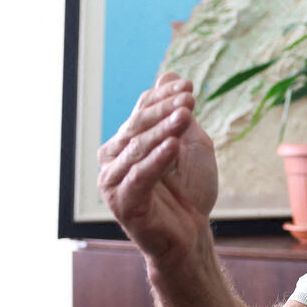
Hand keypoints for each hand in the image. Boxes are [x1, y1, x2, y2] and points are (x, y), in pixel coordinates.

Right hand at [97, 72, 217, 262]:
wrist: (192, 233)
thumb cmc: (190, 190)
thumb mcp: (191, 144)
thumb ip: (179, 113)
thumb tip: (170, 73)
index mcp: (127, 142)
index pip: (142, 111)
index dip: (164, 96)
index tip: (189, 85)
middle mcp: (114, 158)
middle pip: (137, 126)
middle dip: (164, 110)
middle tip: (189, 99)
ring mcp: (113, 181)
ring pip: (137, 148)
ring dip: (162, 130)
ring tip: (185, 116)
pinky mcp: (122, 203)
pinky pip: (139, 177)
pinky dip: (156, 161)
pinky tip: (173, 146)